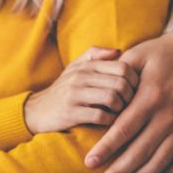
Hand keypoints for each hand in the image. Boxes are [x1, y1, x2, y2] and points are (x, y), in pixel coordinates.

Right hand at [24, 46, 138, 133]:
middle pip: (120, 83)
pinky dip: (110, 120)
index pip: (122, 66)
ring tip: (120, 112)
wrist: (37, 110)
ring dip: (121, 108)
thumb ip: (95, 55)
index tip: (135, 90)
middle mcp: (80, 76)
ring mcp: (74, 94)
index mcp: (86, 65)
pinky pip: (100, 116)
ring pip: (112, 98)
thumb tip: (118, 51)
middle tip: (131, 104)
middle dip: (131, 96)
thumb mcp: (75, 67)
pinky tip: (110, 121)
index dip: (135, 80)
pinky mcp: (71, 113)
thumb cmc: (64, 89)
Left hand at [85, 31, 172, 172]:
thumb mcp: (137, 55)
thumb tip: (98, 92)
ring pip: (160, 161)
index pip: (124, 129)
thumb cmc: (161, 53)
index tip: (89, 163)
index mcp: (151, 97)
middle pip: (139, 152)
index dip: (106, 148)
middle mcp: (168, 116)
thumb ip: (117, 74)